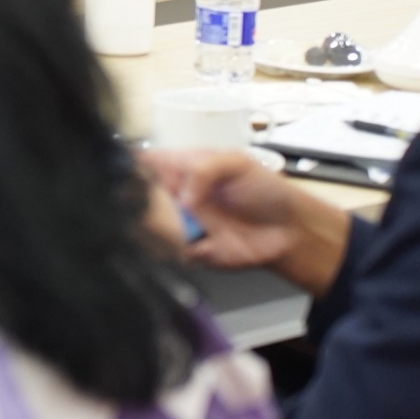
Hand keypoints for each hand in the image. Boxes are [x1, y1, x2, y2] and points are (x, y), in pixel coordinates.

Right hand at [140, 147, 350, 296]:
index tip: (133, 178)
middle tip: (169, 206)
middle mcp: (172, 196)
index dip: (129, 169)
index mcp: (178, 167)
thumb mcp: (237, 163)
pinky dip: (183, 252)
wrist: (290, 230)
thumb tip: (183, 196)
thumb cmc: (265, 190)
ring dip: (163, 230)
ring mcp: (178, 225)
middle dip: (145, 204)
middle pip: (136, 200)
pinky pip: (170, 255)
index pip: (140, 164)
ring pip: (147, 230)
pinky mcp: (189, 252)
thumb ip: (206, 170)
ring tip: (190, 226)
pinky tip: (206, 243)